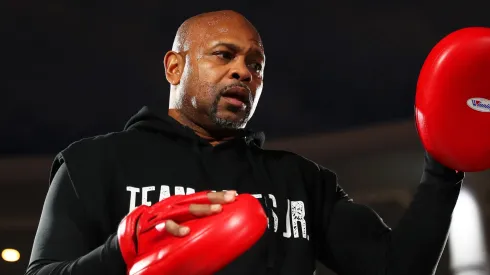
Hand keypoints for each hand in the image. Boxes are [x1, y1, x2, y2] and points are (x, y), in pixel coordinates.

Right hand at [117, 190, 237, 270]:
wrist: (131, 238)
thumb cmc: (158, 231)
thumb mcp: (176, 222)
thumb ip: (192, 223)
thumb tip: (215, 229)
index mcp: (178, 203)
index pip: (200, 196)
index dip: (217, 194)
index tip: (234, 194)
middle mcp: (172, 205)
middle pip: (196, 199)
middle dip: (214, 198)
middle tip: (230, 200)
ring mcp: (163, 214)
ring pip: (185, 209)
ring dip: (202, 209)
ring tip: (217, 211)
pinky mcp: (152, 226)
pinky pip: (165, 226)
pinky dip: (175, 228)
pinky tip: (185, 231)